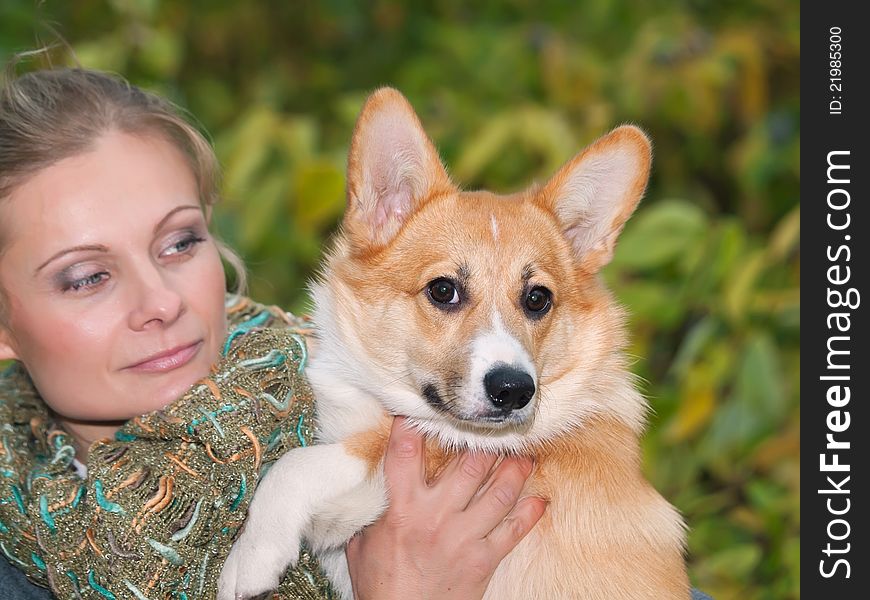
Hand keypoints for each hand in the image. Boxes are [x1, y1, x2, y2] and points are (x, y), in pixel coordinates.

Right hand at [346, 417, 546, 599]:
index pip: (405, 452)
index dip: (411, 423)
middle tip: (496, 423)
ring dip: (516, 469)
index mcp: (402, 509)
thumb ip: (374, 508)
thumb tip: (372, 478)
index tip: (421, 405)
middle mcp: (436, 517)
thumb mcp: (363, 542)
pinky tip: (539, 499)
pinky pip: (514, 531)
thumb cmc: (380, 585)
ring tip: (525, 453)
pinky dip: (530, 513)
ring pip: (499, 492)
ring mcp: (463, 538)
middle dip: (485, 441)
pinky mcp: (484, 560)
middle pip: (468, 465)